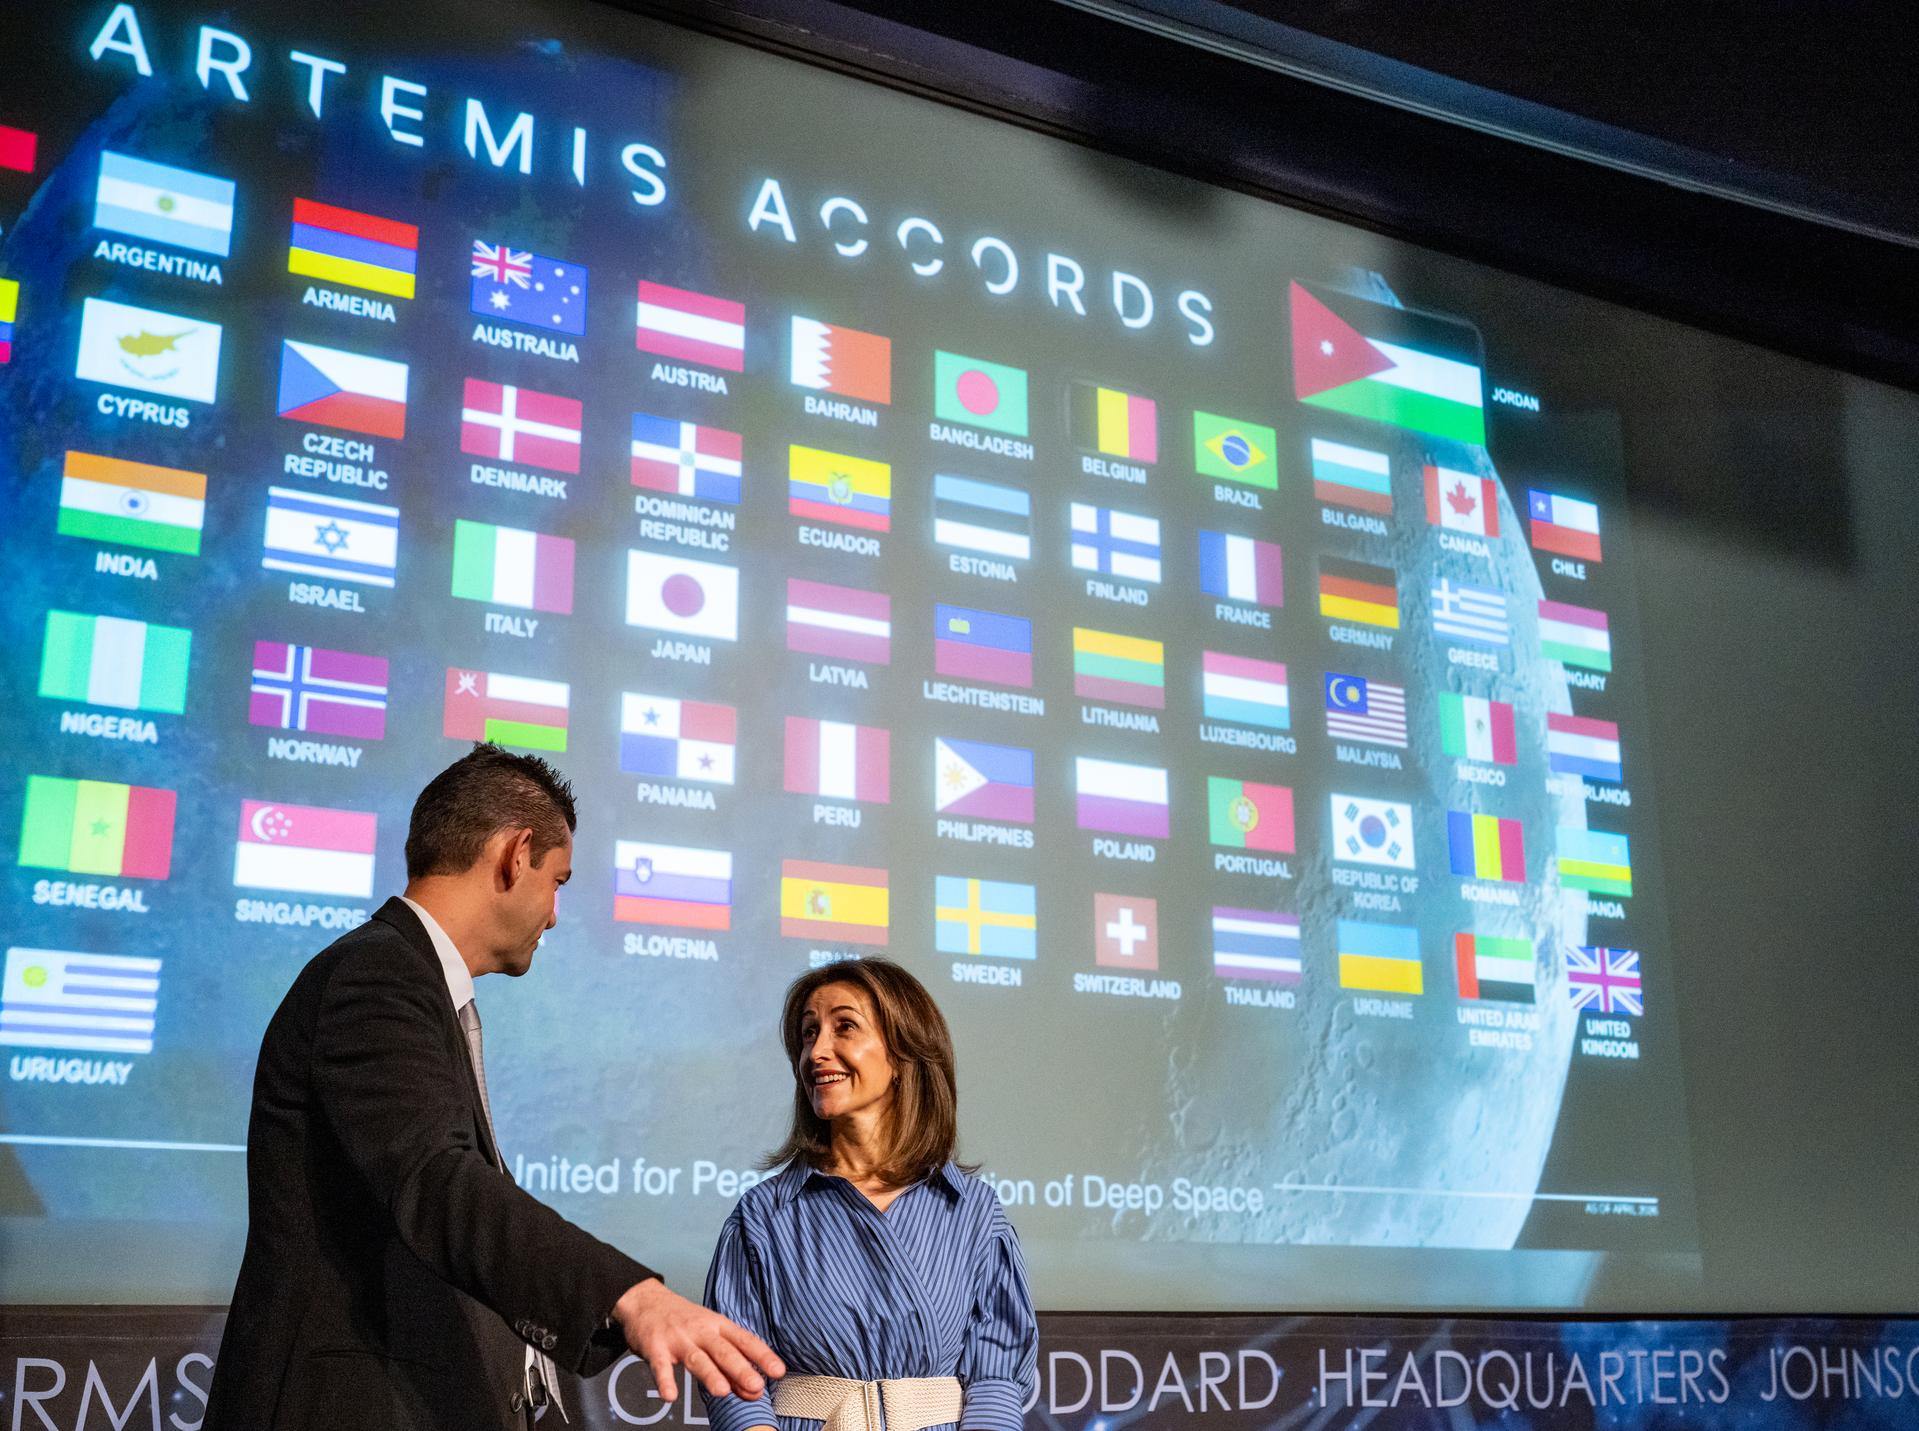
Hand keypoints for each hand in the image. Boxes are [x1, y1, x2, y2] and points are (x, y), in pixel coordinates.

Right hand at [611, 1277, 785, 1402]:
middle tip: (756, 1385)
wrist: (645, 1301)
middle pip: (723, 1350)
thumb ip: (731, 1365)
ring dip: (710, 1374)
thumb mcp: (710, 1335)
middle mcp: (701, 1330)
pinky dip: (665, 1380)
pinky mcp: (655, 1347)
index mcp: (718, 1326)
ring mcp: (678, 1339)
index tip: (778, 1371)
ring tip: (722, 1391)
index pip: (745, 1340)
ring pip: (697, 1358)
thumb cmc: (684, 1321)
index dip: (762, 1355)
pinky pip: (660, 1366)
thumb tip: (753, 1391)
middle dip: (741, 1368)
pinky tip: (670, 1396)